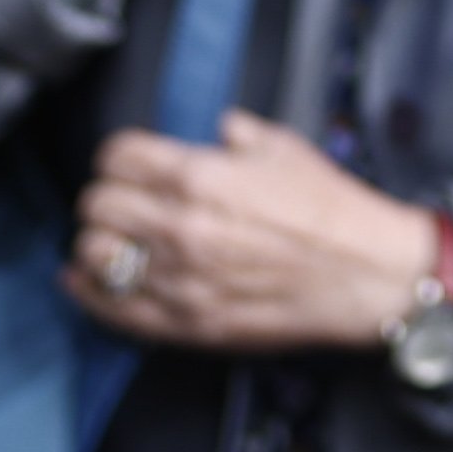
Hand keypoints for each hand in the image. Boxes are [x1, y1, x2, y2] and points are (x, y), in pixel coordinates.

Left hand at [67, 114, 435, 348]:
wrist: (367, 275)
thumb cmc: (332, 210)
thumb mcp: (284, 149)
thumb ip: (238, 134)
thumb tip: (216, 128)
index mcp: (200, 175)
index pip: (116, 156)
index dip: (119, 156)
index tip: (128, 163)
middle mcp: (180, 226)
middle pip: (96, 204)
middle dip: (105, 196)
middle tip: (121, 200)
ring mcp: (180, 279)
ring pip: (95, 255)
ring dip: (97, 243)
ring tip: (110, 239)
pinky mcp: (187, 323)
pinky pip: (114, 310)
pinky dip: (90, 293)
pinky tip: (85, 280)